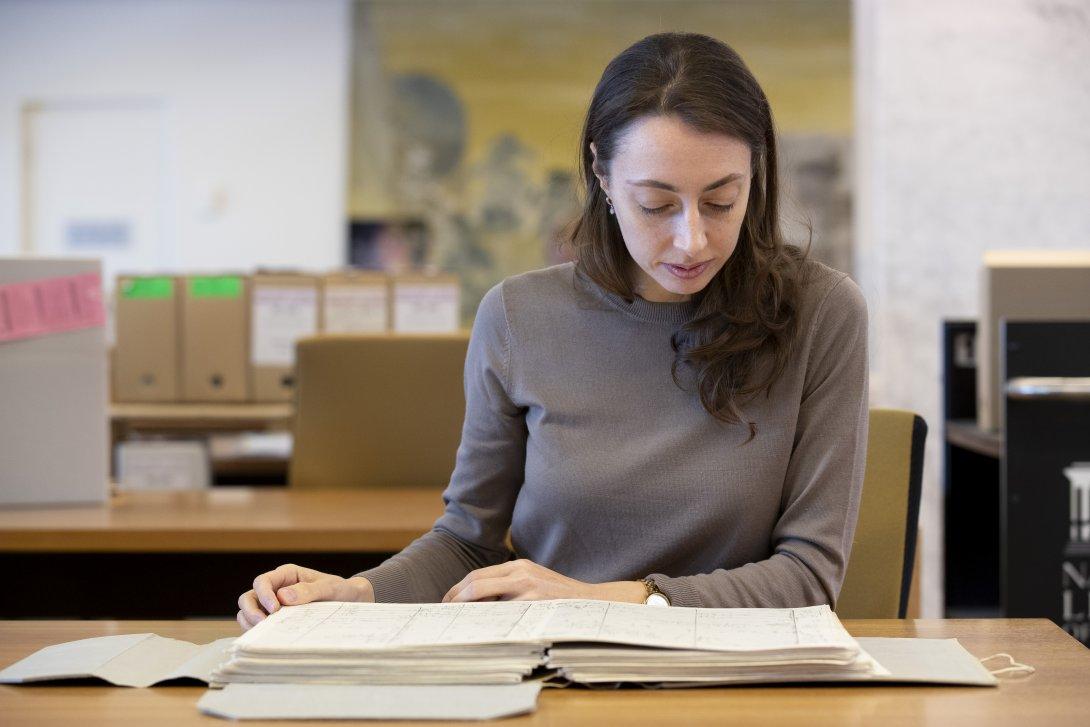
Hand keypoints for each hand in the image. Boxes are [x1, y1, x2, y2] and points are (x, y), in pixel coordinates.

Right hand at [237, 563, 373, 630]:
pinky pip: (257, 625)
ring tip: (264, 633)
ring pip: (248, 612)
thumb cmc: (340, 590)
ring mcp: (273, 605)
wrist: (351, 602)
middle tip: (263, 624)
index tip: (275, 609)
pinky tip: (268, 638)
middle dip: (251, 611)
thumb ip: (309, 590)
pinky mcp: (275, 620)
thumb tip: (283, 596)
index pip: (263, 582)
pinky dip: (258, 632)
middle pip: (248, 597)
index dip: (263, 594)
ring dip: (250, 622)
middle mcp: (276, 589)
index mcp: (286, 575)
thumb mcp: (330, 587)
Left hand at [441, 559, 646, 603]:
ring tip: (456, 623)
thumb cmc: (562, 598)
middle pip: (475, 583)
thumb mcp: (536, 583)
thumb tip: (479, 604)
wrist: (595, 603)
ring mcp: (528, 589)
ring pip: (486, 597)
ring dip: (468, 611)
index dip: (458, 590)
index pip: (478, 576)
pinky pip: (505, 614)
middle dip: (455, 599)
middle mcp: (521, 574)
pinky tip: (481, 631)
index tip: (446, 602)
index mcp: (518, 566)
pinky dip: (489, 621)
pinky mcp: (536, 605)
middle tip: (443, 614)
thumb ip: (511, 587)